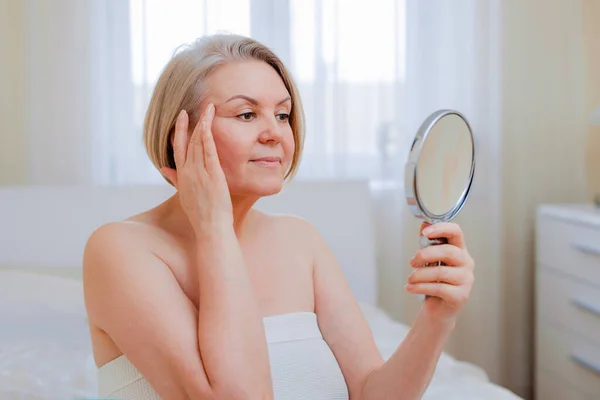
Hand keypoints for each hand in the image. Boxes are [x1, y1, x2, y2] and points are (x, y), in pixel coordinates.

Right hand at [161, 103, 232, 235]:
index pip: (178, 148)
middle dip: (191, 123)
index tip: (182, 117)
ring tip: (208, 108)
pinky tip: (208, 123)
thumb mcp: (184, 195)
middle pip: (188, 141)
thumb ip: (176, 179)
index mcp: (181, 176)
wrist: (210, 228)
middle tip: (195, 106)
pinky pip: (208, 151)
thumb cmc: (201, 214)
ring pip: (199, 142)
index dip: (180, 131)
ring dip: (203, 124)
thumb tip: (164, 168)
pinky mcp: (212, 175)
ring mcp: (199, 172)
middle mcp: (188, 172)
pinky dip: (207, 136)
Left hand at [404, 222, 474, 322]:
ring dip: (419, 275)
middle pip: (448, 251)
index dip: (441, 229)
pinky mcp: (461, 296)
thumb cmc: (435, 282)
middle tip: (412, 262)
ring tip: (410, 279)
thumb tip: (424, 223)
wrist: (439, 310)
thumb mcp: (431, 261)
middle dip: (425, 255)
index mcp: (460, 250)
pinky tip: (410, 288)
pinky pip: (438, 288)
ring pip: (441, 272)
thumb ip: (428, 242)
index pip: (456, 232)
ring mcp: (466, 280)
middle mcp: (466, 263)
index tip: (425, 232)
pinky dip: (420, 287)